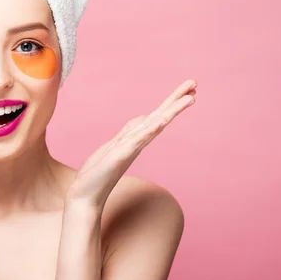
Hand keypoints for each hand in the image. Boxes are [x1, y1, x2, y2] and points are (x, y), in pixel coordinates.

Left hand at [66, 79, 197, 209]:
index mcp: (136, 139)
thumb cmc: (99, 174)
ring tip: (189, 98)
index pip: (157, 116)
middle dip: (177, 100)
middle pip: (160, 117)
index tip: (189, 89)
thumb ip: (130, 133)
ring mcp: (130, 149)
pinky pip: (138, 140)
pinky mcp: (120, 156)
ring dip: (171, 112)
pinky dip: (150, 130)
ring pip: (154, 126)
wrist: (85, 196)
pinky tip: (161, 120)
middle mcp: (137, 143)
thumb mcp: (115, 146)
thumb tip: (143, 119)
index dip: (171, 102)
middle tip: (195, 82)